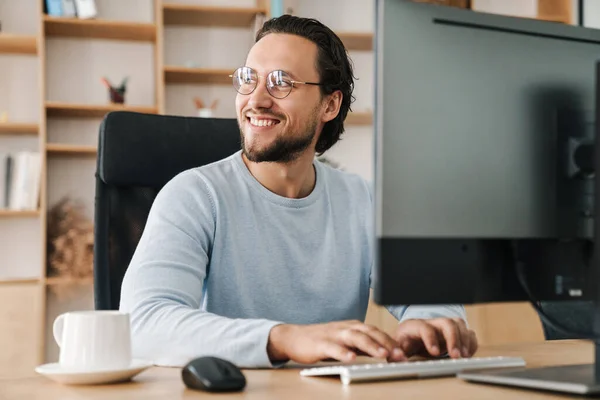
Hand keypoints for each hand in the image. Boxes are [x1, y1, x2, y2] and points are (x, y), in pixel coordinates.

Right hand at [267, 320, 407, 363]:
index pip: (375, 332)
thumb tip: (383, 352)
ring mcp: (332, 335)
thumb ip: (361, 345)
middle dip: (386, 343)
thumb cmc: (320, 340)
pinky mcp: (320, 344)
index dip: (390, 341)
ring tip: (382, 355)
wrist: (293, 337)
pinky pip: (333, 348)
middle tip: (400, 355)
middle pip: (369, 332)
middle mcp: (345, 328)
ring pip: (354, 337)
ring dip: (370, 345)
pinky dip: (343, 352)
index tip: (404, 353)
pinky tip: (351, 358)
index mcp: (352, 327)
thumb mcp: (344, 341)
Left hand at [393, 318, 477, 358]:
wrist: (410, 336)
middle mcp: (431, 323)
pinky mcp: (454, 332)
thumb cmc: (404, 342)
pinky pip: (467, 332)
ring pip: (458, 324)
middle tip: (456, 356)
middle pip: (446, 323)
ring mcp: (443, 326)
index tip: (435, 353)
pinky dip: (470, 342)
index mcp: (414, 326)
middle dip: (453, 338)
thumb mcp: (395, 347)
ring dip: (464, 340)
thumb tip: (396, 358)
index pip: (424, 327)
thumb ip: (394, 353)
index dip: (430, 338)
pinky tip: (468, 354)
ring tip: (464, 356)